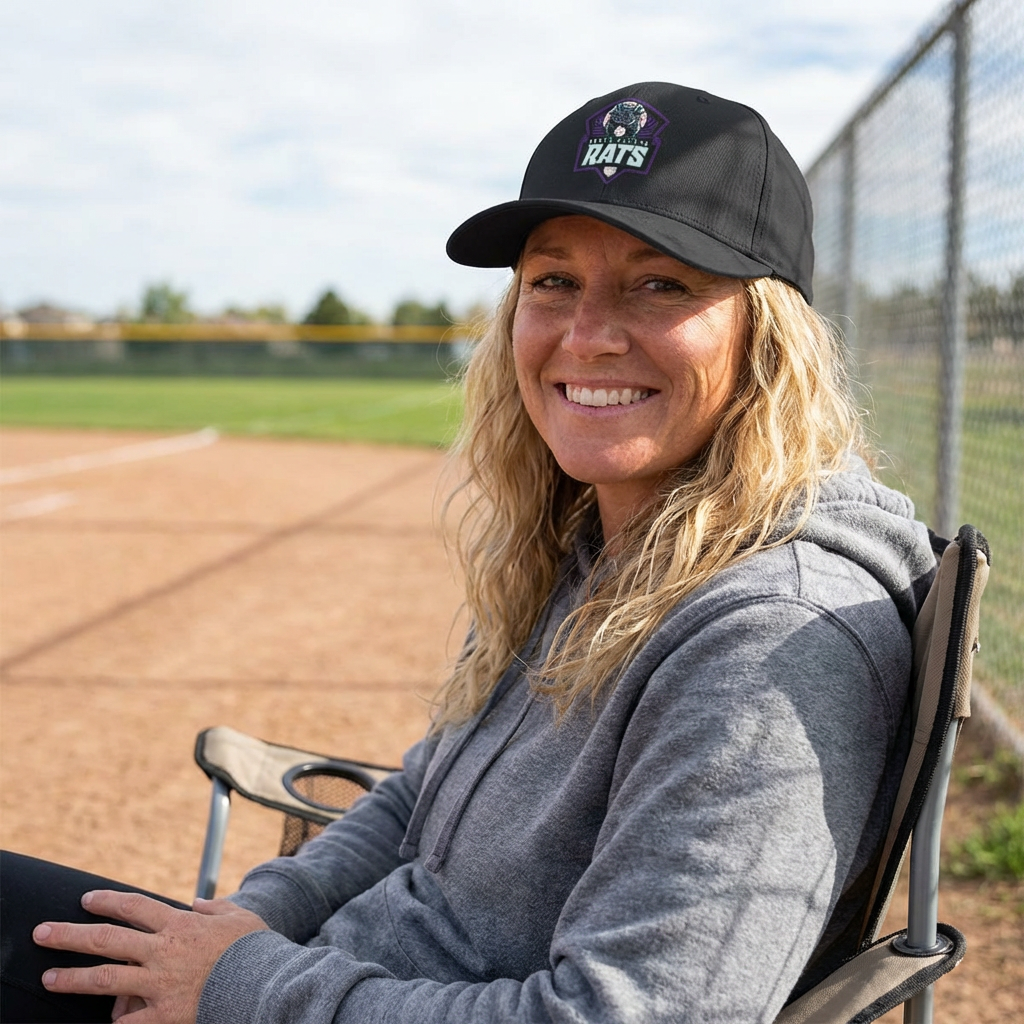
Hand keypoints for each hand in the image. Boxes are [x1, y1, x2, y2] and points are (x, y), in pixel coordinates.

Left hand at [33, 890, 268, 1023]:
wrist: (265, 982)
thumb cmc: (254, 948)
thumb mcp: (239, 916)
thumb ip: (216, 909)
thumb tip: (197, 903)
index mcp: (180, 925)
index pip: (134, 907)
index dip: (107, 901)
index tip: (86, 900)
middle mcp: (163, 951)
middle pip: (108, 939)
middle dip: (71, 935)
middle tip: (42, 933)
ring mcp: (160, 985)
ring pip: (107, 979)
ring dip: (74, 979)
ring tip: (49, 978)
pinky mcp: (165, 1016)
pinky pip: (130, 1023)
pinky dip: (116, 1022)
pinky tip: (103, 1022)